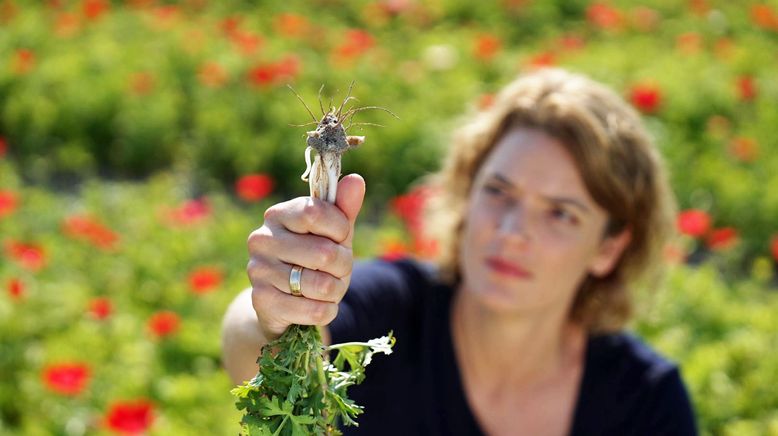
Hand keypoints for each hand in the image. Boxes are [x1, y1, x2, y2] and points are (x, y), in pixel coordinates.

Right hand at [247, 174, 365, 340]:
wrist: (283, 303)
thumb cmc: (313, 260)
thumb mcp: (333, 234)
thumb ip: (344, 209)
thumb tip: (355, 180)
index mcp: (278, 214)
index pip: (316, 213)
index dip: (340, 228)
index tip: (341, 237)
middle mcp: (262, 239)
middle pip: (324, 253)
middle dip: (343, 265)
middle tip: (337, 269)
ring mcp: (258, 270)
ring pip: (322, 285)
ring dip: (336, 290)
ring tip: (327, 288)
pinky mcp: (261, 301)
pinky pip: (313, 310)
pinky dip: (327, 311)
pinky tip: (319, 306)